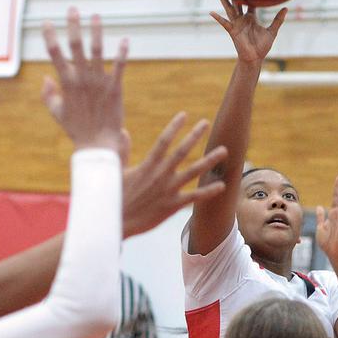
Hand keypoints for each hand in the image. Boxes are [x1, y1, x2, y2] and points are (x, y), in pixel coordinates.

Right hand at [41, 8, 125, 149]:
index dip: (50, 37)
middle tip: (73, 9)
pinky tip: (125, 40)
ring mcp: (99, 83)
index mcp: (66, 83)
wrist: (97, 145)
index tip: (47, 22)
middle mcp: (82, 79)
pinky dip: (122, 53)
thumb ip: (47, 94)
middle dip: (74, 26)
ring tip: (96, 16)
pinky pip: (119, 67)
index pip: (55, 54)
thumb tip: (45, 77)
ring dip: (96, 33)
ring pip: (97, 52)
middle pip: (76, 46)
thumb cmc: (76, 129)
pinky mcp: (115, 88)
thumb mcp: (56, 113)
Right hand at [123, 112, 227, 236]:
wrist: (115, 222)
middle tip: (205, 123)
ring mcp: (168, 190)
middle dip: (194, 136)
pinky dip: (209, 191)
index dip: (174, 127)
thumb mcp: (115, 171)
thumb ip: (122, 151)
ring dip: (209, 160)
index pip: (163, 141)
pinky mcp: (172, 205)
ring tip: (224, 150)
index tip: (184, 115)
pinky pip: (195, 197)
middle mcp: (160, 175)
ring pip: (193, 171)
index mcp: (147, 165)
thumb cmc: (113, 197)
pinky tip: (222, 186)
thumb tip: (123, 132)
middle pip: (181, 151)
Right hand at [210, 0, 286, 62]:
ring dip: (224, 0)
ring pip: (229, 9)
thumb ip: (278, 20)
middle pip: (236, 3)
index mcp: (251, 18)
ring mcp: (236, 24)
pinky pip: (224, 23)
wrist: (255, 58)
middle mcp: (242, 19)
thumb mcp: (272, 31)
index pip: (249, 3)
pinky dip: (218, 18)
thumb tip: (286, 8)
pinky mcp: (232, 31)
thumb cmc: (262, 46)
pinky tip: (211, 13)